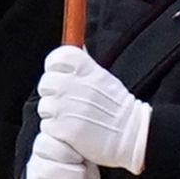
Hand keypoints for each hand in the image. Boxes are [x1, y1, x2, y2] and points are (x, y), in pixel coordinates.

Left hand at [35, 45, 152, 173]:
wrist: (133, 135)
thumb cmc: (119, 109)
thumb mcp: (104, 78)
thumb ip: (84, 66)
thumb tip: (74, 43)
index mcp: (86, 70)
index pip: (56, 58)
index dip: (55, 68)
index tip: (62, 76)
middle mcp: (74, 86)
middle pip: (46, 83)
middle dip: (54, 94)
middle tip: (70, 103)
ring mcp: (67, 108)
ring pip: (45, 107)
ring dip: (55, 115)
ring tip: (75, 120)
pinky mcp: (64, 130)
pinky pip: (48, 128)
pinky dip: (57, 132)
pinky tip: (73, 133)